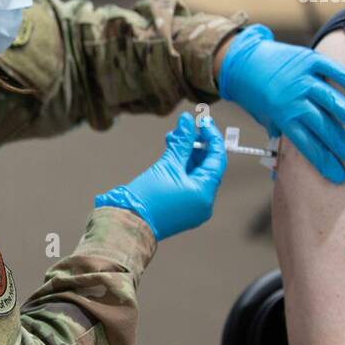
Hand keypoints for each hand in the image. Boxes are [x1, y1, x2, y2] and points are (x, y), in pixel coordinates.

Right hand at [95, 113, 226, 240]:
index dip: (212, 138)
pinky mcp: (182, 210)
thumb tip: (187, 121)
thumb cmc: (146, 197)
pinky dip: (181, 170)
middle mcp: (204, 203)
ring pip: (196, 175)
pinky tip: (170, 156)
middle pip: (206, 167)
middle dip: (195, 146)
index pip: (217, 159)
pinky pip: (188, 185)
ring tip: (171, 140)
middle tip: (183, 129)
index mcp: (204, 193)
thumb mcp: (166, 165)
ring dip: (186, 156)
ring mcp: (194, 209)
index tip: (203, 122)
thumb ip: (181, 142)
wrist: (127, 223)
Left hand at [217, 24, 344, 184]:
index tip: (339, 175)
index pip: (306, 143)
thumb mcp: (266, 117)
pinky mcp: (307, 59)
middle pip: (320, 124)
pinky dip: (343, 77)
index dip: (323, 160)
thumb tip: (287, 165)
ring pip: (327, 98)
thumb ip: (282, 134)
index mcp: (281, 116)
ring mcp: (300, 78)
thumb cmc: (258, 95)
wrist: (243, 61)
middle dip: (340, 144)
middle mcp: (291, 98)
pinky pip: (329, 68)